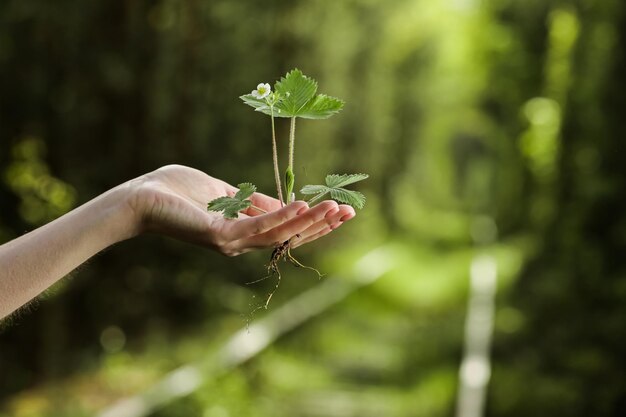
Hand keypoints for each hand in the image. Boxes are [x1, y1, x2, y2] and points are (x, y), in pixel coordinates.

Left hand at [130, 165, 355, 255]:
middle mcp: (241, 243)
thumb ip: (253, 201)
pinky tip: (301, 205)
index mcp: (243, 232)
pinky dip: (281, 217)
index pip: (286, 229)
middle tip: (350, 211)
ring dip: (308, 221)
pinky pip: (257, 227)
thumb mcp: (225, 193)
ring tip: (334, 208)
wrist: (140, 197)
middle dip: (320, 225)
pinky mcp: (220, 236)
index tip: (339, 208)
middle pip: (289, 236)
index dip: (313, 221)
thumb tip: (284, 203)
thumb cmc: (177, 192)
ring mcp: (231, 243)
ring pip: (279, 233)